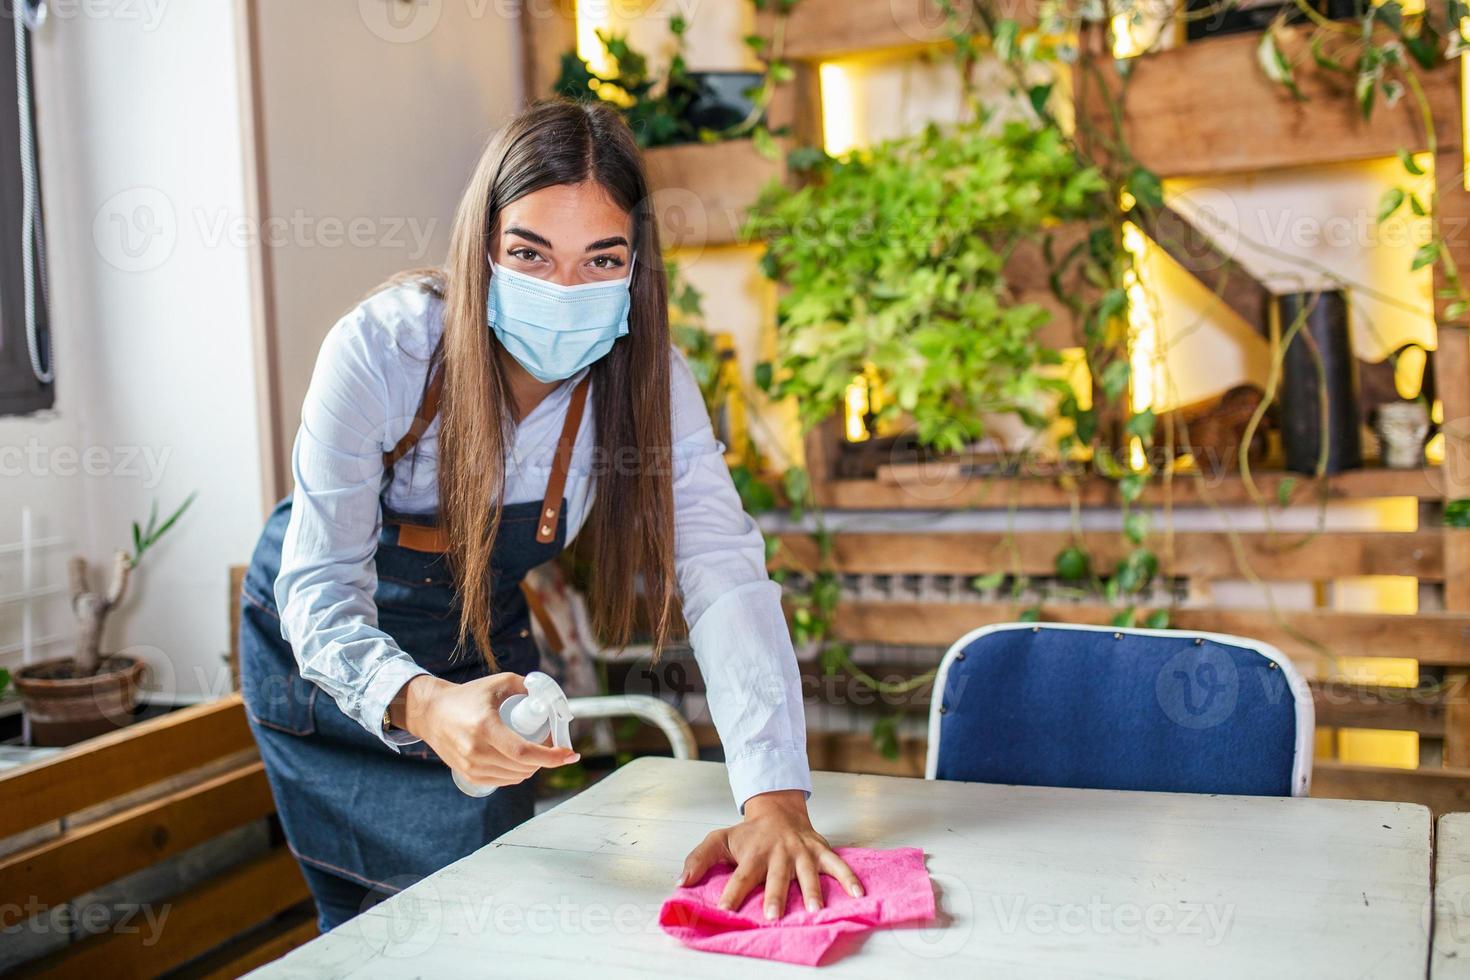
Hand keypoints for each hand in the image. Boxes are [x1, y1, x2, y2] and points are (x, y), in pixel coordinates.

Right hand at [393, 673, 578, 785]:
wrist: (432, 713)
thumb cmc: (469, 696)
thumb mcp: (499, 682)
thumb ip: (528, 685)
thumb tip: (553, 698)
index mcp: (485, 726)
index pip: (524, 752)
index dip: (551, 757)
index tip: (571, 754)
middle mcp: (476, 750)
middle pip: (523, 766)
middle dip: (546, 759)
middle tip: (553, 745)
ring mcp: (470, 766)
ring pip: (516, 776)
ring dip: (534, 767)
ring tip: (538, 750)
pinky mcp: (468, 775)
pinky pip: (503, 781)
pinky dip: (519, 774)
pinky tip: (523, 762)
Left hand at [677, 790, 862, 919]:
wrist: (778, 809)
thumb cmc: (748, 833)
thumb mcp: (719, 839)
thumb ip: (699, 859)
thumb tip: (681, 881)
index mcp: (753, 852)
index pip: (741, 875)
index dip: (732, 892)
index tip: (725, 910)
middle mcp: (778, 852)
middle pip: (775, 876)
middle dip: (774, 895)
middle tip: (772, 916)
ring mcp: (802, 852)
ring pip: (807, 873)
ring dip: (811, 891)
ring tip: (814, 911)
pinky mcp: (820, 851)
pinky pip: (837, 865)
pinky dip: (849, 878)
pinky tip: (858, 894)